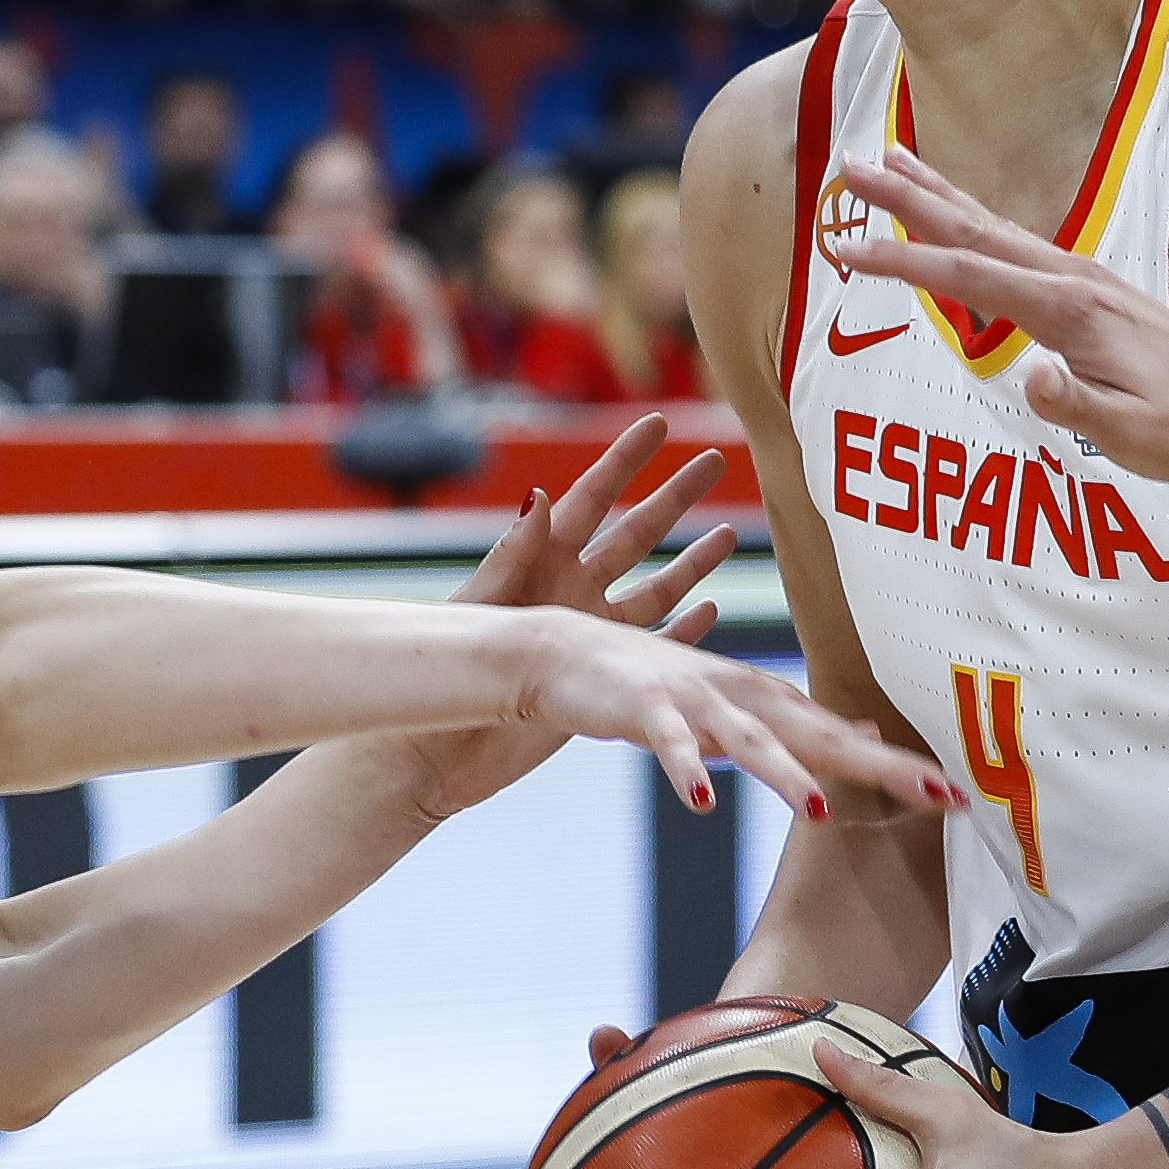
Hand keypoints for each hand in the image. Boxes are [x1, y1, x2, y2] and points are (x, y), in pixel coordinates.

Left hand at [398, 421, 742, 820]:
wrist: (439, 747)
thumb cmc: (444, 672)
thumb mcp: (480, 605)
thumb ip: (512, 553)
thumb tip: (540, 492)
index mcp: (540, 560)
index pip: (591, 497)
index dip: (624, 459)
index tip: (657, 421)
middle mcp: (572, 588)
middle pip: (636, 532)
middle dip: (675, 496)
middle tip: (715, 457)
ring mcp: (591, 631)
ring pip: (655, 587)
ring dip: (691, 563)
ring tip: (729, 533)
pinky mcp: (602, 675)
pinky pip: (655, 645)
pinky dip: (685, 630)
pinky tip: (710, 611)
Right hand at [521, 614, 964, 824]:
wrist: (566, 651)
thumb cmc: (659, 689)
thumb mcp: (736, 707)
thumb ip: (798, 724)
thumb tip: (865, 732)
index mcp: (771, 700)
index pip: (848, 739)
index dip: (902, 768)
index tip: (959, 797)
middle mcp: (745, 694)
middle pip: (823, 735)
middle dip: (881, 767)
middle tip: (938, 796)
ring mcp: (695, 699)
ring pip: (751, 740)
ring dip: (784, 773)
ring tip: (820, 810)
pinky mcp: (644, 709)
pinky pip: (669, 744)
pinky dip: (684, 770)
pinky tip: (699, 803)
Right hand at [831, 147, 1168, 482]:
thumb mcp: (1133, 433)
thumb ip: (1078, 405)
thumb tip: (1029, 378)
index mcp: (1068, 310)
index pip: (969, 277)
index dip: (904, 261)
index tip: (848, 247)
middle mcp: (1069, 277)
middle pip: (971, 229)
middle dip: (906, 198)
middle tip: (849, 166)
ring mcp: (1077, 274)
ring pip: (990, 224)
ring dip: (934, 194)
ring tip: (885, 161)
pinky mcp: (1082, 283)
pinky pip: (1010, 240)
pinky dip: (969, 216)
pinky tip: (954, 215)